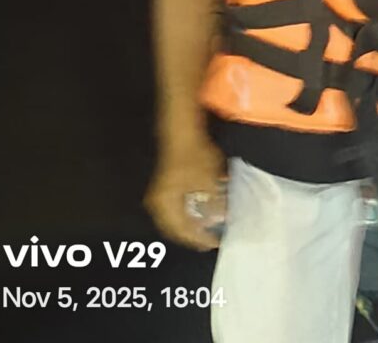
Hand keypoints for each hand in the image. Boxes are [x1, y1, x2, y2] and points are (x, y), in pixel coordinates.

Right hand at [145, 135, 225, 250]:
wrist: (183, 134)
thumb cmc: (194, 156)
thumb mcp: (209, 181)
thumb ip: (213, 203)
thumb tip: (219, 220)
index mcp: (166, 204)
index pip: (182, 230)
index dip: (199, 239)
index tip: (215, 243)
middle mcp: (158, 204)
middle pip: (174, 229)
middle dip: (192, 236)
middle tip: (210, 241)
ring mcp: (160, 196)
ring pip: (174, 220)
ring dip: (189, 226)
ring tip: (207, 230)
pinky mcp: (165, 189)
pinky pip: (174, 211)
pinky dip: (187, 216)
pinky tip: (200, 215)